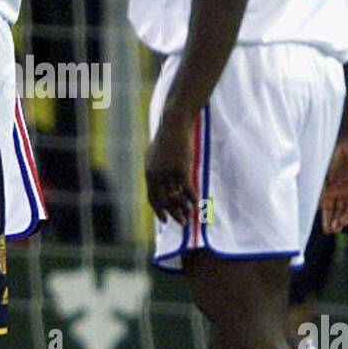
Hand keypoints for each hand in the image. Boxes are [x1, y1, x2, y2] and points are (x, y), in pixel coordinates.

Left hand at [146, 110, 196, 224]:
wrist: (174, 125)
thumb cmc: (167, 139)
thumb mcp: (156, 155)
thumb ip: (156, 170)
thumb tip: (159, 184)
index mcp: (149, 173)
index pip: (152, 198)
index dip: (159, 211)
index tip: (165, 221)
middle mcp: (156, 175)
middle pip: (164, 201)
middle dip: (173, 214)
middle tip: (182, 223)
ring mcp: (168, 172)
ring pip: (177, 197)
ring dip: (184, 209)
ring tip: (191, 215)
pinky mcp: (181, 168)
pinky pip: (187, 189)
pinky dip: (193, 198)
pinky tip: (198, 204)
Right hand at [319, 134, 347, 234]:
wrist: (343, 141)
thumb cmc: (328, 156)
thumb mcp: (321, 175)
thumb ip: (319, 189)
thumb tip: (317, 207)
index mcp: (329, 190)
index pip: (328, 210)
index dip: (328, 220)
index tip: (327, 230)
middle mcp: (341, 191)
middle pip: (339, 210)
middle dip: (337, 221)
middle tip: (335, 229)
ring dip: (346, 215)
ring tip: (343, 224)